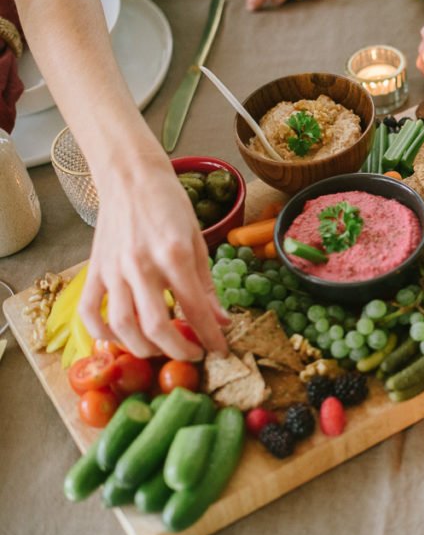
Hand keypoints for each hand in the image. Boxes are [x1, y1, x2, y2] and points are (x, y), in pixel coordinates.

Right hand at [78, 157, 229, 360]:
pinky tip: (122, 339)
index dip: (210, 336)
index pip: (195, 309)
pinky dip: (103, 334)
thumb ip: (207, 285)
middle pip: (156, 326)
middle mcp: (141, 265)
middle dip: (179, 350)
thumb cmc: (170, 206)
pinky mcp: (93, 270)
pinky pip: (90, 312)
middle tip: (194, 356)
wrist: (131, 178)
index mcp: (174, 255)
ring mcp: (113, 269)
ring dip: (144, 348)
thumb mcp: (199, 241)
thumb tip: (222, 321)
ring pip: (123, 326)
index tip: (220, 351)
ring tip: (163, 350)